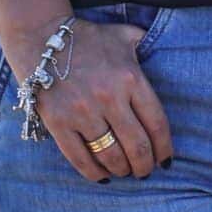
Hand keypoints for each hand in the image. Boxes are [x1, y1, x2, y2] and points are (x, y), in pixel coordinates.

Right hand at [27, 19, 172, 182]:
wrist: (41, 37)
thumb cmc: (89, 38)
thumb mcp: (125, 35)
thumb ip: (148, 44)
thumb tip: (170, 50)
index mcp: (130, 78)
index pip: (157, 123)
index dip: (164, 148)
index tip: (166, 160)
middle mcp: (109, 97)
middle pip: (136, 145)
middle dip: (145, 165)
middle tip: (146, 171)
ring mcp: (82, 112)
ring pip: (110, 155)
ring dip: (122, 170)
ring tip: (125, 171)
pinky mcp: (58, 123)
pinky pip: (80, 158)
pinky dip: (94, 173)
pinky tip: (102, 176)